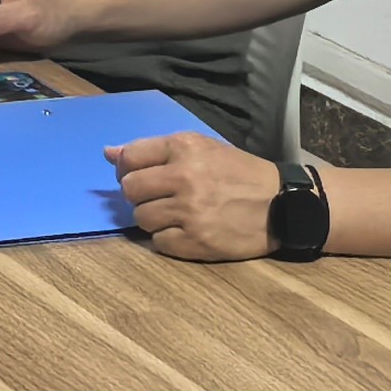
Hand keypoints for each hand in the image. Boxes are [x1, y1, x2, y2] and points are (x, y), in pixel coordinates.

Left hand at [109, 130, 278, 261]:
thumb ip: (155, 150)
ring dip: (152, 218)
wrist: (282, 204)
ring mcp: (189, 212)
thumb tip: (108, 153)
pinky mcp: (196, 241)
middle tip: (156, 196)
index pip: (129, 157)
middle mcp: (184, 177)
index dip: (127, 168)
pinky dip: (167, 239)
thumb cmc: (239, 172)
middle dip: (137, 194)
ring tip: (173, 214)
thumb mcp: (202, 148)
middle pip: (129, 189)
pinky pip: (158, 242)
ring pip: (141, 218)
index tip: (137, 174)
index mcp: (184, 148)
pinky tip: (184, 231)